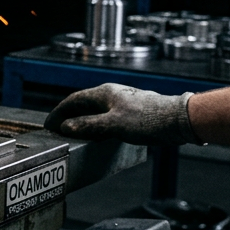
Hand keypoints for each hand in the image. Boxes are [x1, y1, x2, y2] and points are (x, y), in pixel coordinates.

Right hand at [44, 84, 197, 144]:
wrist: (179, 120)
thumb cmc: (149, 119)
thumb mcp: (113, 125)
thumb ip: (88, 126)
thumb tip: (67, 127)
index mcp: (104, 93)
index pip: (73, 100)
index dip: (59, 112)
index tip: (50, 124)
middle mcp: (112, 95)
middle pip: (83, 104)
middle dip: (69, 116)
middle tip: (59, 130)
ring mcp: (123, 103)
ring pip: (96, 111)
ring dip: (83, 121)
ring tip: (75, 134)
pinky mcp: (133, 112)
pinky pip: (107, 117)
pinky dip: (97, 125)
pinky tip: (99, 136)